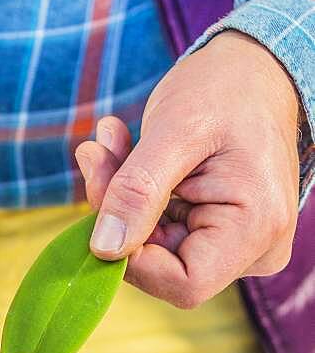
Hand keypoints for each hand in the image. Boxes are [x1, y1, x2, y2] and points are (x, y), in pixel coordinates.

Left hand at [75, 31, 299, 307]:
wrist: (256, 68)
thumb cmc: (227, 89)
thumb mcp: (176, 130)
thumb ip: (138, 190)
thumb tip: (103, 250)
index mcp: (256, 227)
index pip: (182, 284)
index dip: (130, 257)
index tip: (102, 196)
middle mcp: (253, 249)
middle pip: (161, 263)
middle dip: (117, 210)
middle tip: (96, 149)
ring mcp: (236, 244)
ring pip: (152, 244)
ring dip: (119, 194)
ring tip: (110, 137)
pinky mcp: (215, 230)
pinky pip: (158, 227)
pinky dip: (133, 190)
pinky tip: (122, 146)